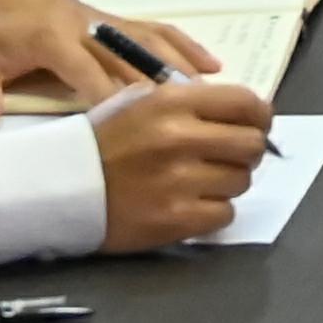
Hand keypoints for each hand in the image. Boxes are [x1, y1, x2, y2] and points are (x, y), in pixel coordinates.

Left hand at [0, 0, 215, 130]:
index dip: (111, 97)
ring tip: (210, 98)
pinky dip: (187, 46)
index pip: (88, 71)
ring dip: (182, 67)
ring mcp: (111, 21)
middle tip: (190, 118)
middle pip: (132, 57)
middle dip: (160, 86)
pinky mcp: (122, 20)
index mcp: (55, 38)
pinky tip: (211, 66)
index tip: (134, 126)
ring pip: (154, 42)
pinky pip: (160, 31)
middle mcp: (91, 27)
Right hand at [94, 82, 273, 250]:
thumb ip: (194, 102)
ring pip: (241, 181)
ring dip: (229, 181)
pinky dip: (215, 211)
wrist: (62, 188)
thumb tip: (245, 111)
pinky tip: (195, 204)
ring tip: (205, 180)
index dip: (261, 114)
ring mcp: (178, 181)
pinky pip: (224, 214)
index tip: (257, 123)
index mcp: (173, 102)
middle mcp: (180, 138)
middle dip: (249, 150)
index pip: (246, 102)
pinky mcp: (174, 220)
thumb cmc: (106, 141)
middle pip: (252, 143)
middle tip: (232, 156)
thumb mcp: (145, 102)